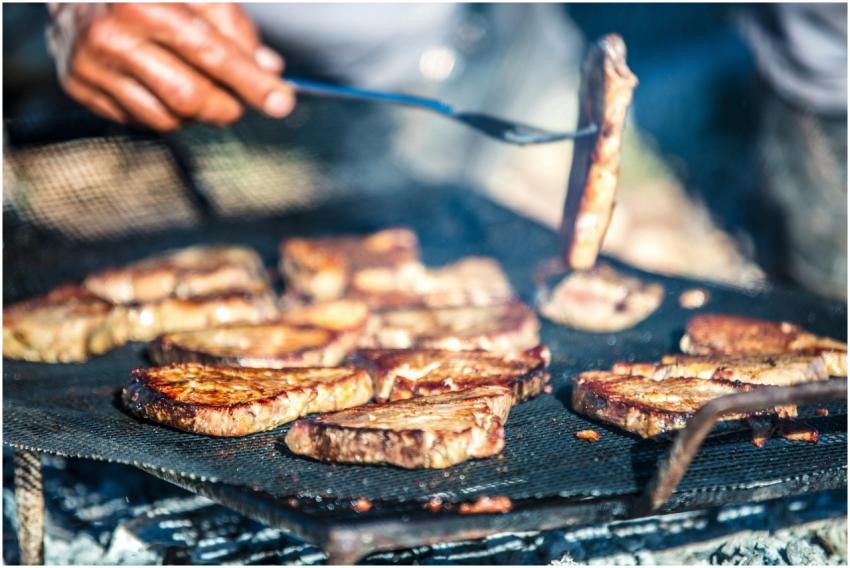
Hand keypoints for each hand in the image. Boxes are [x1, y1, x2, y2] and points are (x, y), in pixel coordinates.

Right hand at [47, 3, 294, 130]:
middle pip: (190, 96)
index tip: (280, 101)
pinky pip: (142, 122)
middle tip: (236, 98)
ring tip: (192, 84)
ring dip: (196, 113)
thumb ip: (235, 29)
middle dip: (226, 104)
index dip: (251, 81)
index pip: (211, 52)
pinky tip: (160, 86)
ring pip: (168, 118)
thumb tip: (270, 70)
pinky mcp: (80, 88)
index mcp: (145, 3)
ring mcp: (91, 65)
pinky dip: (165, 113)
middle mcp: (112, 35)